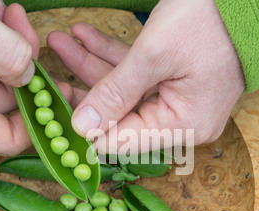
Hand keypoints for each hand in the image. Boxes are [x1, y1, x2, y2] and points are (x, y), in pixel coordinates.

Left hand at [48, 0, 244, 153]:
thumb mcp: (154, 56)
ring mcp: (179, 102)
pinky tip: (86, 38)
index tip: (52, 110)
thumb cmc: (208, 23)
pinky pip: (138, 77)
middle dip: (84, 86)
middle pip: (120, 114)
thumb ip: (115, 94)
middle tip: (50, 67)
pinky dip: (114, 58)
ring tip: (61, 41)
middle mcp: (181, 122)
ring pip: (125, 91)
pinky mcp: (175, 83)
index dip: (85, 128)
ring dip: (93, 65)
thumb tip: (82, 127)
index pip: (121, 141)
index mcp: (182, 126)